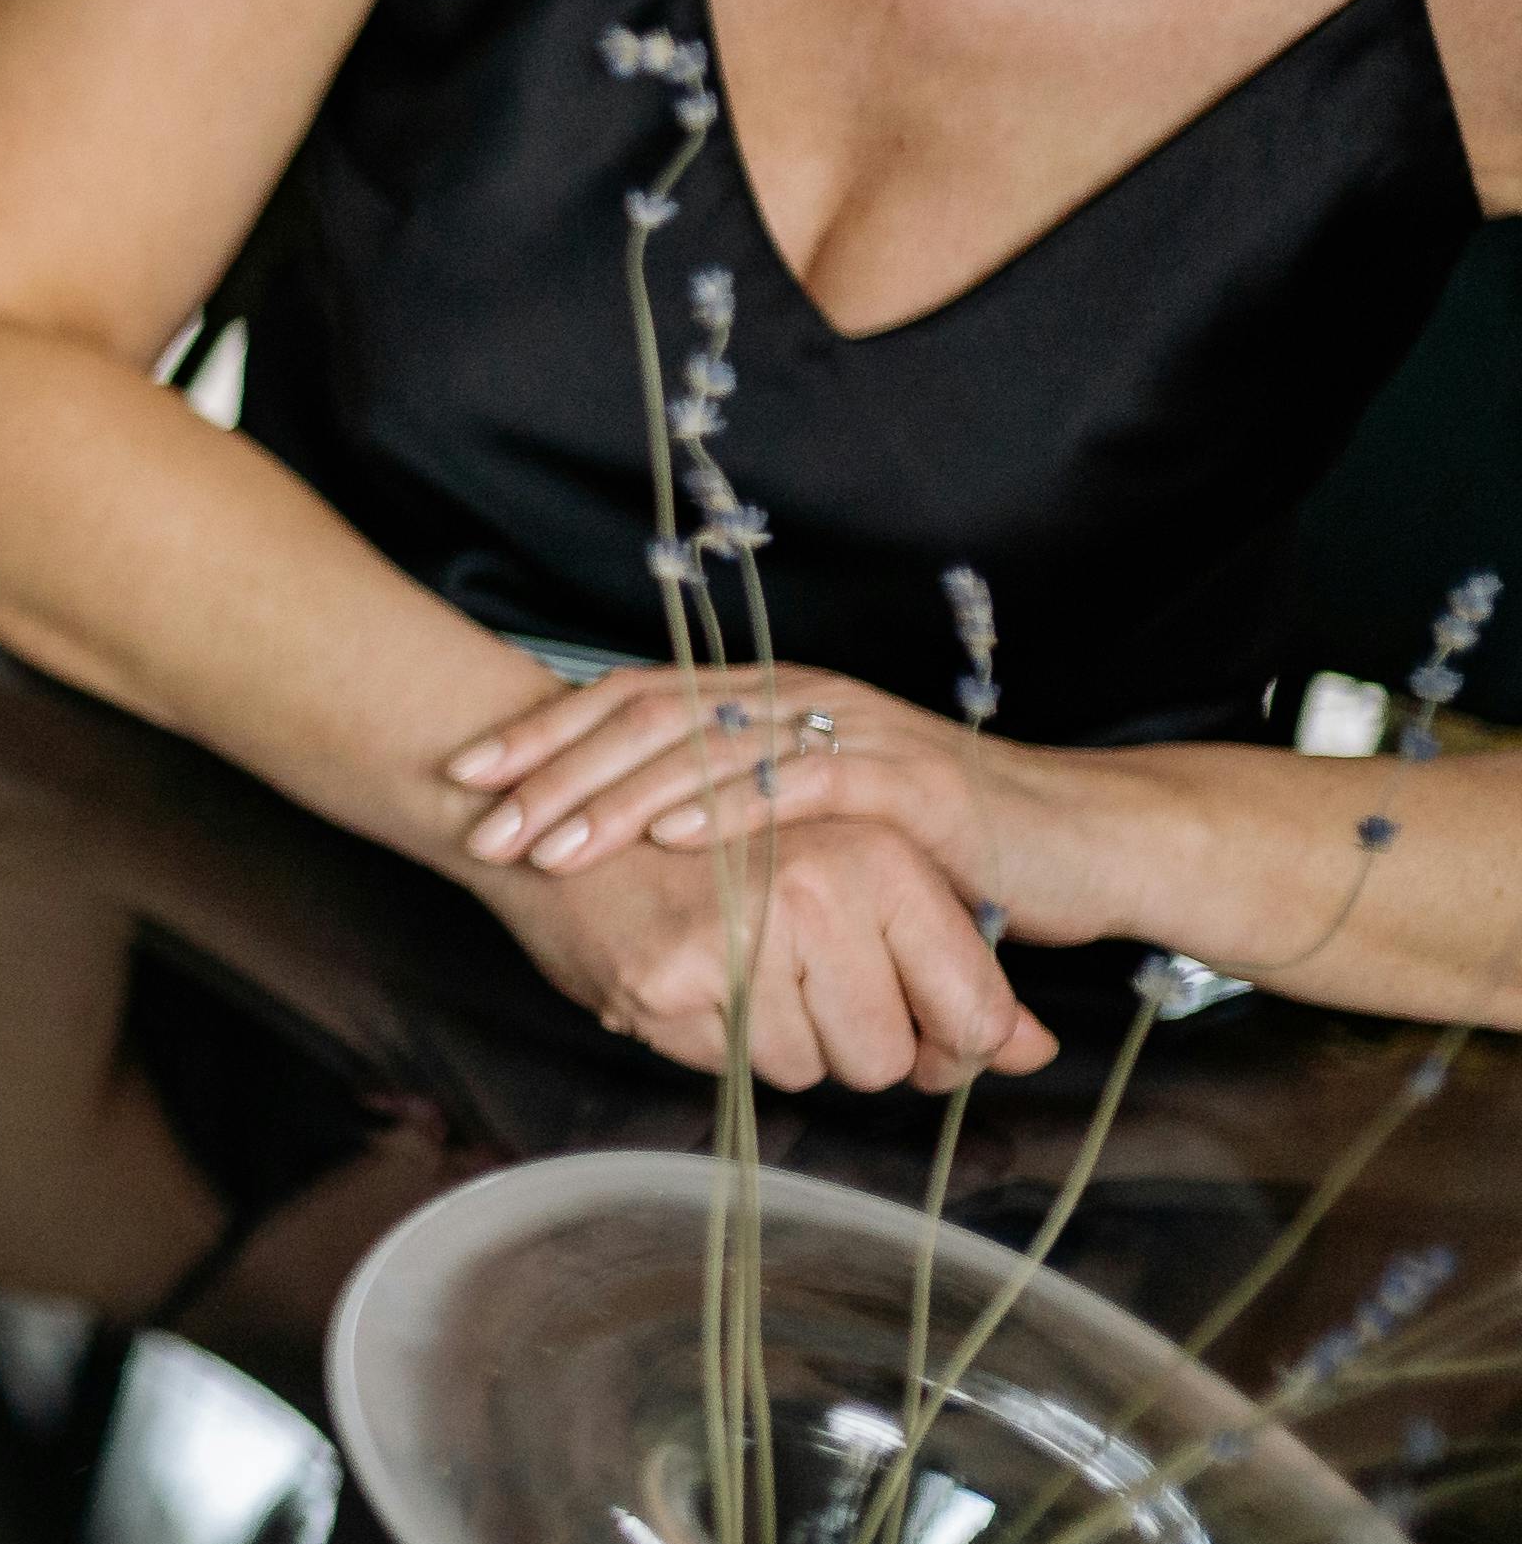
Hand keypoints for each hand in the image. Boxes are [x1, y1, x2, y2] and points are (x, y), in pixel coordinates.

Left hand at [450, 661, 1111, 936]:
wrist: (1078, 844)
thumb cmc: (932, 842)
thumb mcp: (809, 825)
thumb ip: (729, 815)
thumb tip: (620, 838)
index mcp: (765, 699)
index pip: (631, 699)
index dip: (543, 736)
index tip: (465, 780)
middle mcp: (797, 699)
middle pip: (650, 718)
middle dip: (554, 774)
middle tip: (485, 827)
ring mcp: (851, 732)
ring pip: (709, 747)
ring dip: (617, 797)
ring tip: (548, 842)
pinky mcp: (904, 781)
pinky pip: (800, 785)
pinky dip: (729, 809)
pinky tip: (671, 839)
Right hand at [470, 821, 1057, 1091]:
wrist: (555, 809)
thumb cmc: (720, 844)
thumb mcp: (855, 874)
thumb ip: (953, 962)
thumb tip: (1036, 1053)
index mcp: (879, 857)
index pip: (972, 1009)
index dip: (953, 1047)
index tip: (926, 1041)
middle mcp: (817, 893)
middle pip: (885, 1058)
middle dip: (852, 1045)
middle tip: (806, 992)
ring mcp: (738, 941)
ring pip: (805, 1068)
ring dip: (779, 1041)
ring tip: (741, 969)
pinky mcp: (665, 984)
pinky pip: (730, 1066)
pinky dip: (715, 1038)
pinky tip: (692, 977)